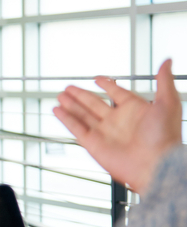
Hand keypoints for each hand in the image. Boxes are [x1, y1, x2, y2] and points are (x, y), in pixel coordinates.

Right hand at [53, 59, 181, 192]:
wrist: (156, 165)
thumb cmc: (166, 138)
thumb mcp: (169, 103)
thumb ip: (164, 81)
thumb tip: (167, 61)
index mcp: (135, 110)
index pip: (117, 93)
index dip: (107, 85)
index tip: (98, 79)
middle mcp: (118, 121)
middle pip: (94, 103)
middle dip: (81, 95)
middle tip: (69, 87)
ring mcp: (104, 132)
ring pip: (83, 114)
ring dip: (71, 104)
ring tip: (61, 95)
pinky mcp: (93, 144)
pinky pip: (76, 128)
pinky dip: (65, 119)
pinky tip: (57, 110)